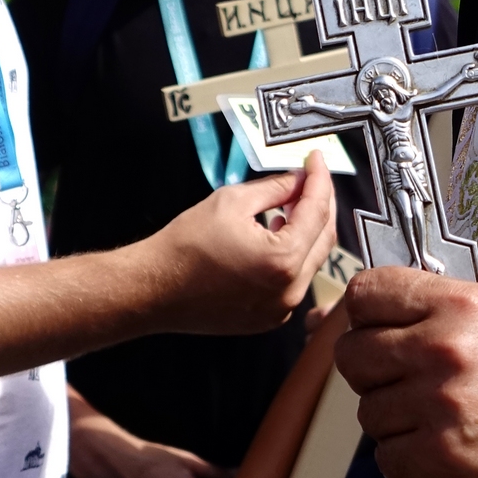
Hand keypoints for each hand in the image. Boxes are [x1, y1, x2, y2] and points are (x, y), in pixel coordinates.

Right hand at [145, 156, 335, 335]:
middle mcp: (289, 292)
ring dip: (308, 228)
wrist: (154, 288)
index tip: (316, 159)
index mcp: (283, 262)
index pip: (317, 211)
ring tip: (291, 202)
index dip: (320, 179)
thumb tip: (300, 179)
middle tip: (310, 177)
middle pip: (323, 237)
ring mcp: (280, 310)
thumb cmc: (186, 246)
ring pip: (312, 259)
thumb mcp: (233, 201)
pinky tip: (278, 233)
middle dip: (320, 203)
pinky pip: (295, 279)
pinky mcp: (268, 317)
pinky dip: (294, 253)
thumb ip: (276, 188)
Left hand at [335, 260, 477, 477]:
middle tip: (399, 374)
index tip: (376, 323)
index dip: (365, 309)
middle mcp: (441, 350)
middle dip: (371, 366)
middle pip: (352, 354)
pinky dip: (406, 460)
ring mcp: (437, 407)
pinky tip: (436, 449)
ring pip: (367, 412)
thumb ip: (460, 277)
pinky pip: (386, 459)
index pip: (367, 292)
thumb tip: (408, 269)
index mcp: (458, 303)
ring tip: (430, 415)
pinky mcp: (440, 460)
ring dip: (393, 417)